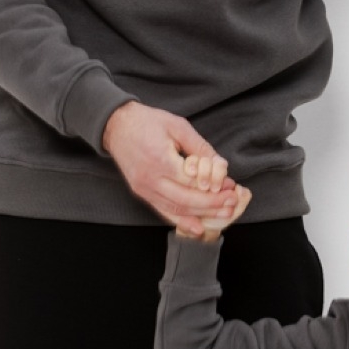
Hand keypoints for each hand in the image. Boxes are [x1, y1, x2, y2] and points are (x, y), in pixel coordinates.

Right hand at [103, 101, 243, 235]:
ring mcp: (144, 189)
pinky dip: (181, 221)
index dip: (214, 186)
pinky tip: (197, 227)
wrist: (117, 126)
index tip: (231, 185)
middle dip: (212, 204)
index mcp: (160, 159)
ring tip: (223, 214)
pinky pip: (163, 210)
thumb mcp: (177, 125)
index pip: (192, 181)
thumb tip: (219, 164)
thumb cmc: (147, 122)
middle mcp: (150, 179)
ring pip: (175, 209)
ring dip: (201, 214)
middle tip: (232, 202)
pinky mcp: (141, 193)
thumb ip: (199, 146)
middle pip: (185, 200)